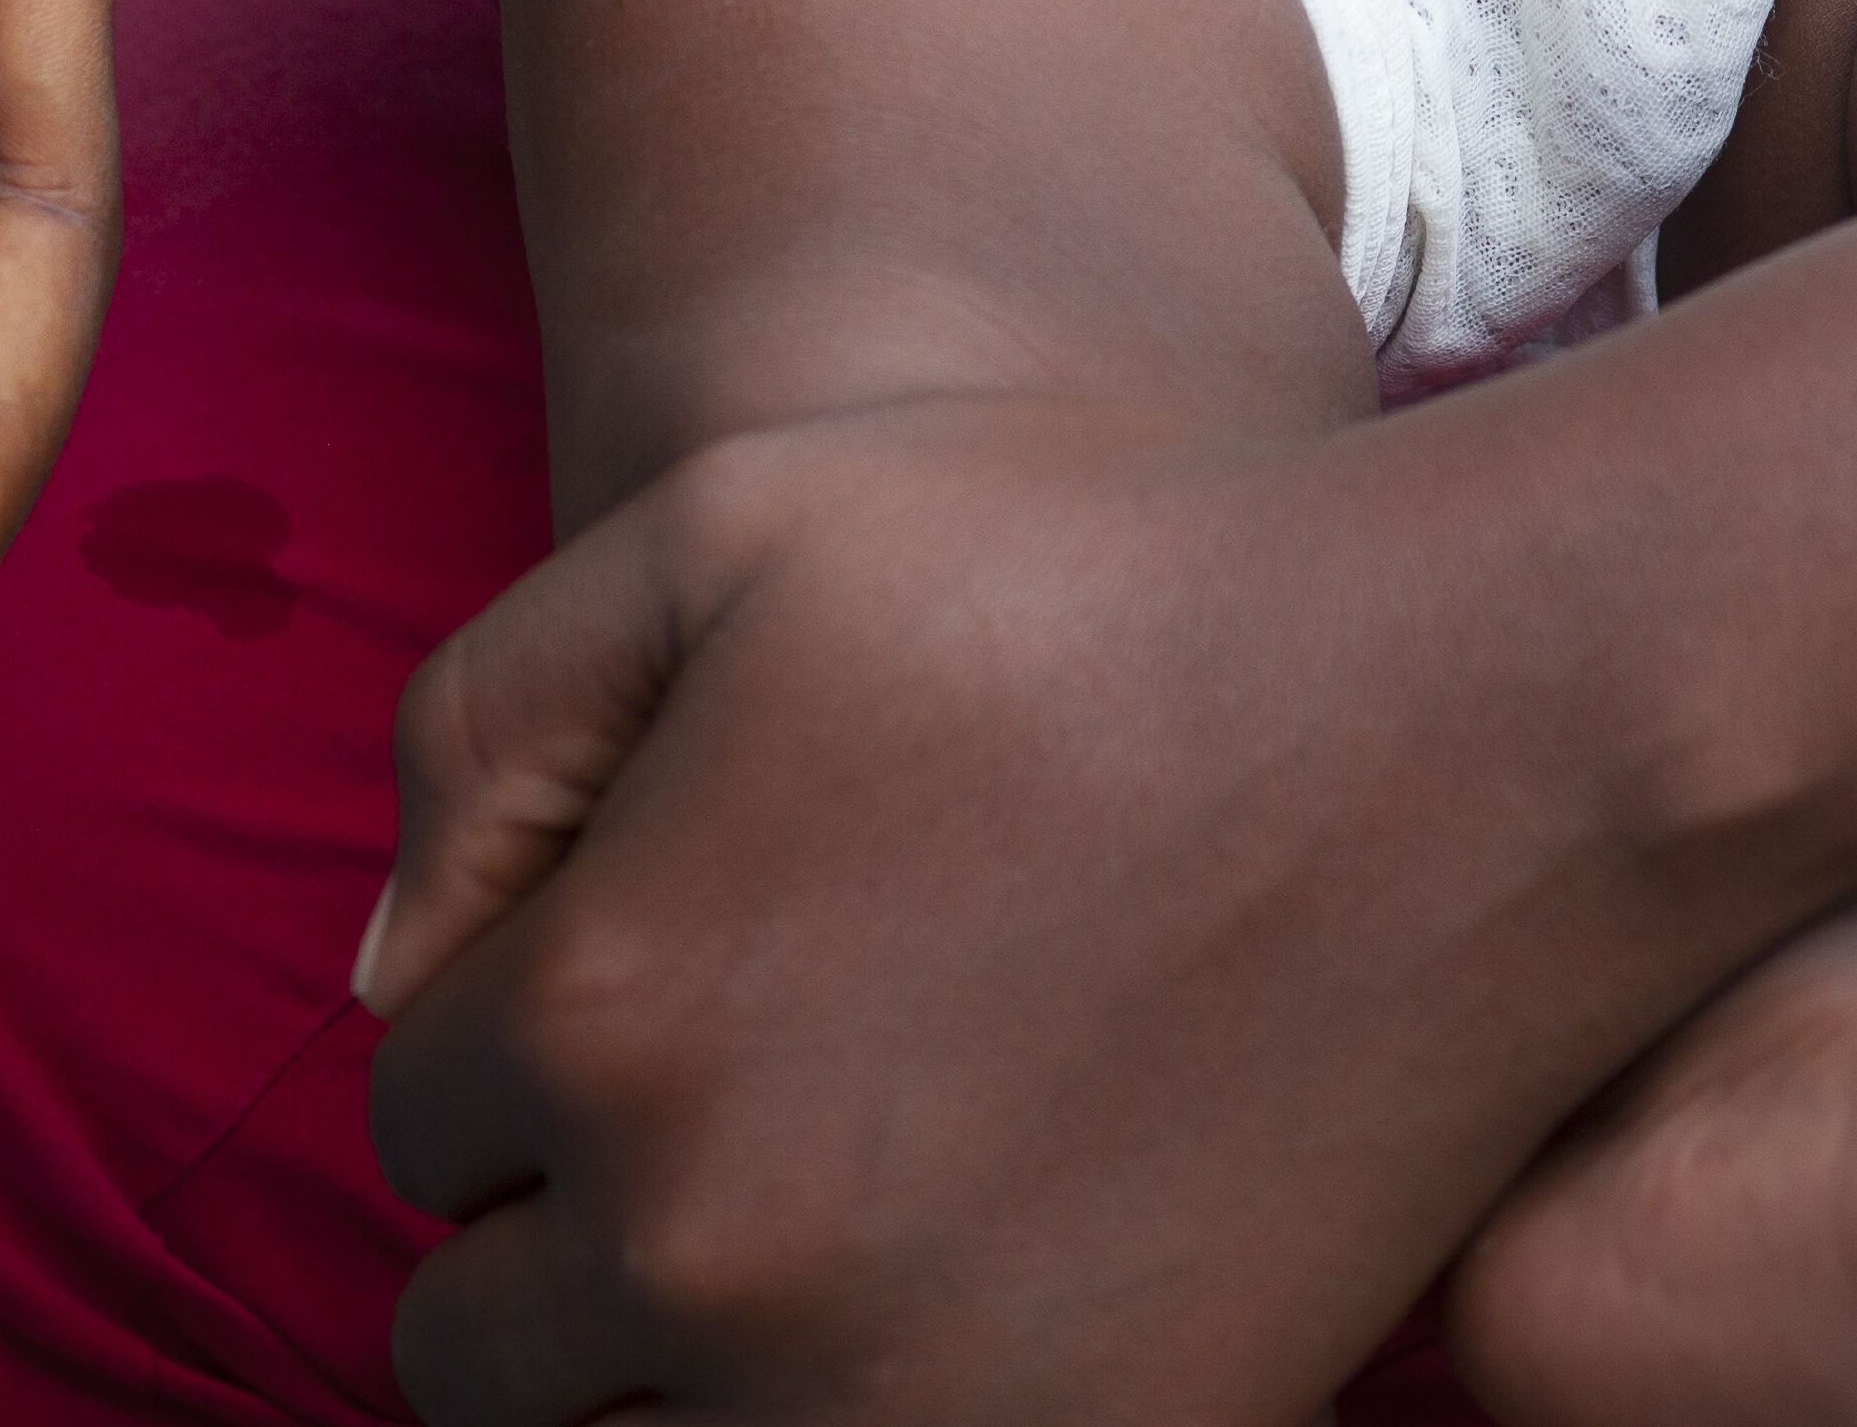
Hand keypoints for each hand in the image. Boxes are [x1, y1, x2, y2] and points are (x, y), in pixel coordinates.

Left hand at [354, 398, 1817, 1425]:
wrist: (1479, 723)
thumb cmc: (1092, 575)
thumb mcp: (723, 519)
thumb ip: (480, 733)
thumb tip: (377, 980)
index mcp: (597, 1017)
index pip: (413, 1120)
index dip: (505, 1030)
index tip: (645, 959)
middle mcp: (711, 1252)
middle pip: (478, 1356)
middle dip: (546, 1238)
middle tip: (709, 1112)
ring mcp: (901, 1404)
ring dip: (670, 1373)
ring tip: (804, 1223)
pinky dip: (847, 1426)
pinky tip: (923, 1303)